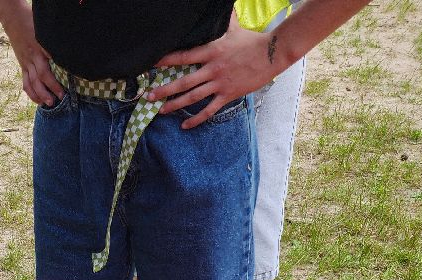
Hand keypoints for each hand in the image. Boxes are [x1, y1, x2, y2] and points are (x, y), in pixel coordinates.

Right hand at [0, 0, 63, 106]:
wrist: (13, 19)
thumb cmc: (31, 22)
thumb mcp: (44, 31)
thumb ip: (52, 44)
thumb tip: (65, 55)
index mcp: (38, 50)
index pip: (47, 70)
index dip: (55, 82)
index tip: (64, 90)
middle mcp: (31, 58)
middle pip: (40, 78)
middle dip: (49, 90)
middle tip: (58, 99)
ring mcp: (25, 62)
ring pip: (31, 82)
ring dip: (39, 95)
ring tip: (47, 104)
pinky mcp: (22, 65)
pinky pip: (25, 81)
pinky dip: (30, 92)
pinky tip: (37, 99)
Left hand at [148, 15, 278, 128]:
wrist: (272, 54)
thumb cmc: (252, 41)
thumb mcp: (233, 28)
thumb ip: (222, 20)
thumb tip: (218, 6)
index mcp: (211, 51)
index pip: (183, 56)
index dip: (166, 61)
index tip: (152, 65)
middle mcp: (212, 68)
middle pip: (183, 81)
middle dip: (164, 90)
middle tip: (148, 97)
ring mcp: (220, 83)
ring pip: (193, 97)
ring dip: (175, 105)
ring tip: (160, 111)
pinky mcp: (228, 94)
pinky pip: (209, 109)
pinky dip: (196, 118)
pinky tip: (185, 125)